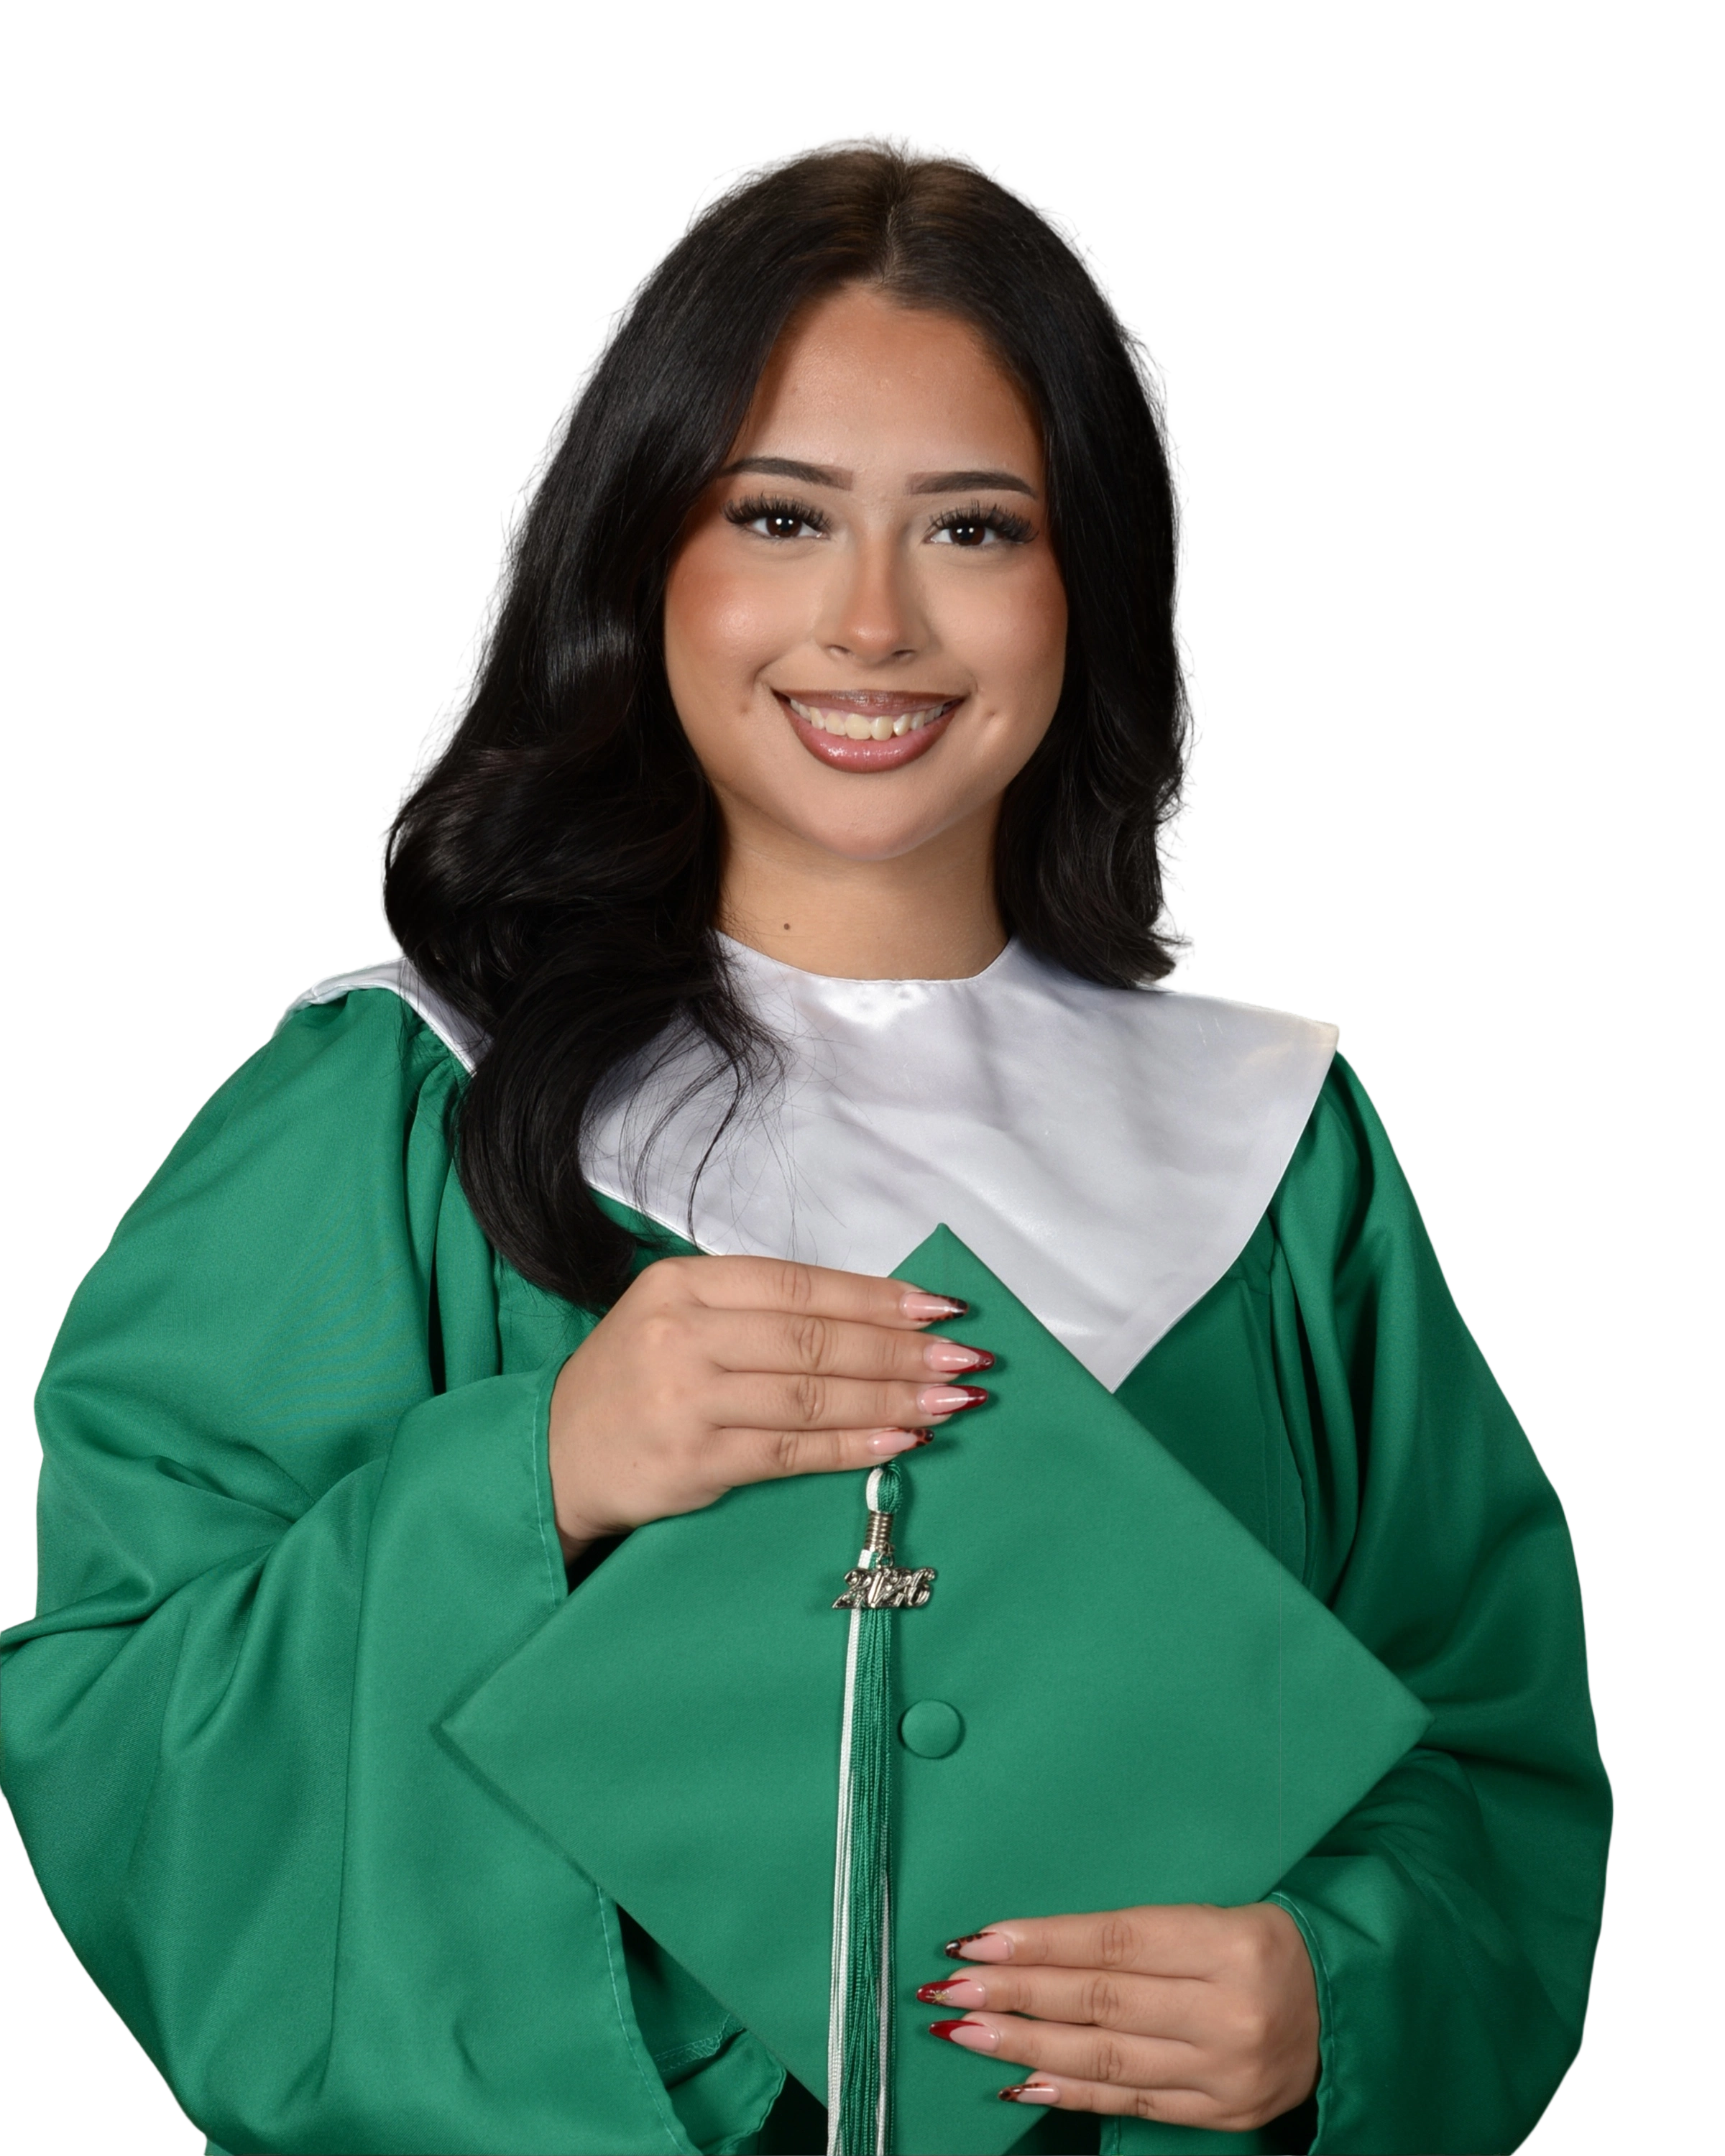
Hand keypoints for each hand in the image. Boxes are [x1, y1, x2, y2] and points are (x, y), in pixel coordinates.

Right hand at [547, 1255, 991, 1560]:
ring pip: (812, 1395)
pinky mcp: (693, 1462)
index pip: (799, 1285)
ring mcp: (686, 1400)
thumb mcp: (677, 1317)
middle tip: (965, 1358)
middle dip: (901, 1350)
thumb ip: (758, 1312)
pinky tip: (901, 1441)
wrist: (551, 1455)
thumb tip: (873, 1317)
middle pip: (815, 1340)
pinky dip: (854, 1445)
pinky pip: (792, 1452)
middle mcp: (682, 1334)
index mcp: (682, 1284)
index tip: (940, 1308)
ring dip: (893, 1399)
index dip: (876, 1297)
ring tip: (950, 1401)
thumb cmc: (632, 1382)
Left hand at [917, 1902, 1319, 2130]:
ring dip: (1025, 2046)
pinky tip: (1021, 2081)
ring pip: (1106, 2059)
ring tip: (967, 2030)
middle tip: (952, 1986)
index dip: (1040, 1942)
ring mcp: (1224, 2071)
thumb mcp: (1214, 1913)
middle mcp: (1227, 2010)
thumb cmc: (1263, 1943)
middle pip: (1100, 2002)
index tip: (978, 1939)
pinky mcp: (1220, 2113)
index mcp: (1229, 1942)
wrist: (1344, 2008)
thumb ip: (1136, 1934)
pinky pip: (1131, 2103)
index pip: (1113, 1943)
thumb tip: (1034, 1945)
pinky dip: (1071, 2093)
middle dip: (1016, 1994)